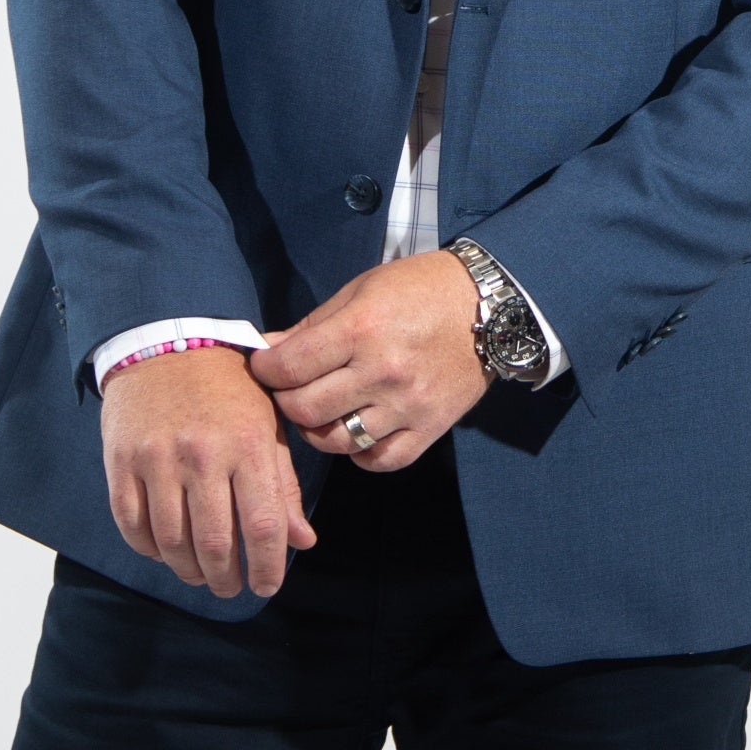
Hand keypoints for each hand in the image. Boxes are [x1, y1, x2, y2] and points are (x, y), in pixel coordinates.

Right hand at [100, 344, 316, 599]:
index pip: (262, 526)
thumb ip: (283, 485)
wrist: (166, 338)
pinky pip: (132, 526)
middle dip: (226, 580)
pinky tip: (166, 551)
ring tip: (201, 574)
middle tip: (230, 587)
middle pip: (215, 545)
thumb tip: (302, 541)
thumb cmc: (228, 388)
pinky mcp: (121, 460)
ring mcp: (157, 457)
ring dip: (189, 572)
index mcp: (247, 442)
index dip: (267, 568)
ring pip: (172, 544)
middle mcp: (202, 452)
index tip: (266, 585)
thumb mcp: (267, 426)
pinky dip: (150, 550)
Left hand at [249, 250, 488, 472]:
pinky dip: (360, 453)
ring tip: (319, 411)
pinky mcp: (430, 429)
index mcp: (361, 329)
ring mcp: (407, 406)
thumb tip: (269, 350)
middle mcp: (382, 372)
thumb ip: (314, 325)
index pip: (292, 366)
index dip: (266, 369)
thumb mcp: (360, 290)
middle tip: (288, 388)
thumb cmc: (418, 289)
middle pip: (307, 409)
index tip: (262, 366)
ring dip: (317, 430)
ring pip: (338, 441)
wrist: (488, 306)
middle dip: (285, 400)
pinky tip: (356, 431)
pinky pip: (380, 460)